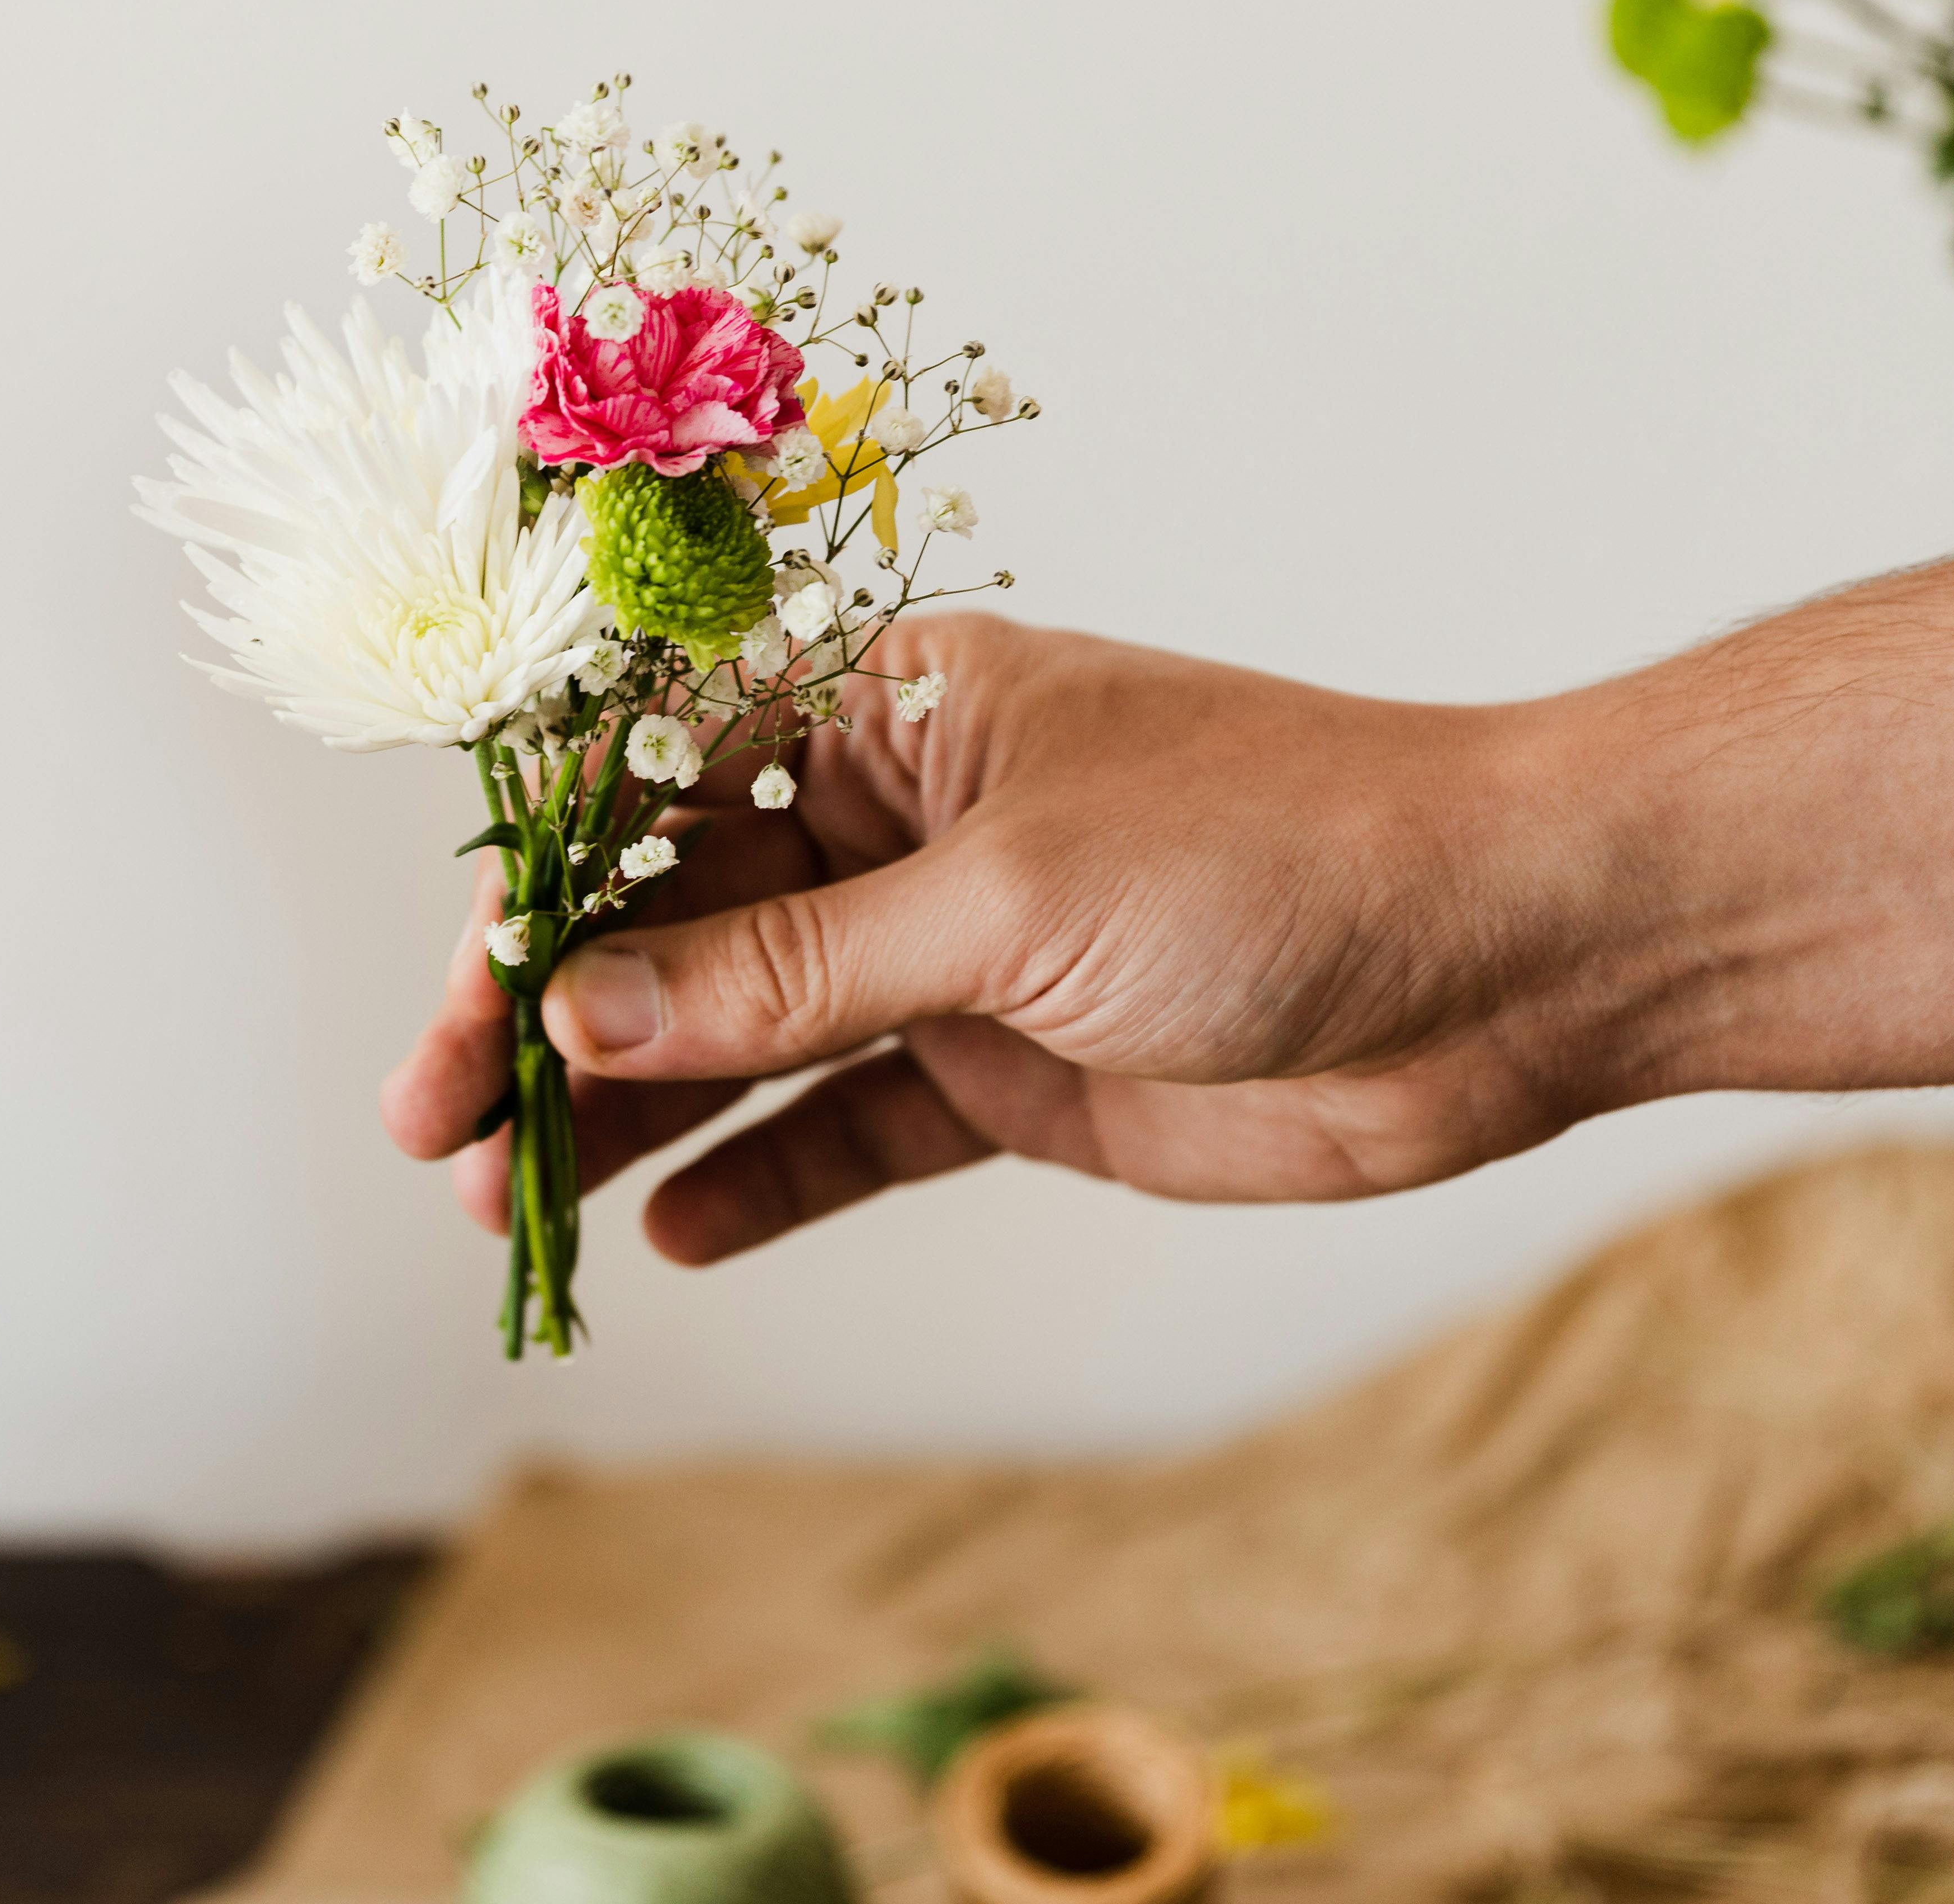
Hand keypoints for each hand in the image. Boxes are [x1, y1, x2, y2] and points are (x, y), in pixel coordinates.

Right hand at [378, 614, 1626, 1265]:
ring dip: (635, 1123)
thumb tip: (578, 1011)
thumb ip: (787, 971)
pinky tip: (674, 1237)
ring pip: (747, 1044)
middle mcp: (903, 826)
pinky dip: (766, 1180)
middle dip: (554, 1039)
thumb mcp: (1003, 904)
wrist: (1509, 956)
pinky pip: (854, 1128)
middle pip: (677, 934)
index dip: (536, 913)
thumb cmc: (1277, 854)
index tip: (450, 1027)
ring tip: (522, 1219)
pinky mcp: (1019, 1070)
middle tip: (444, 1152)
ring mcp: (958, 955)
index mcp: (889, 715)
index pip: (653, 803)